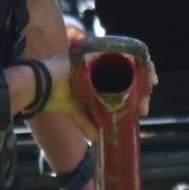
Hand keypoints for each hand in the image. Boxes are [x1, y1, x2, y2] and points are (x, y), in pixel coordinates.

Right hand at [36, 51, 159, 135]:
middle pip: (127, 69)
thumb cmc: (51, 95)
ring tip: (151, 86)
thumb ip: (85, 121)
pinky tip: (145, 71)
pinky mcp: (94, 52)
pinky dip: (135, 62)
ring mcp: (95, 55)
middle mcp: (95, 62)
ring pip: (127, 61)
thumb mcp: (74, 109)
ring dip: (142, 73)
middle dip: (141, 86)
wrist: (37, 86)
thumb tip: (95, 138)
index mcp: (92, 73)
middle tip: (145, 105)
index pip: (118, 76)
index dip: (134, 86)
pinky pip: (120, 55)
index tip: (143, 101)